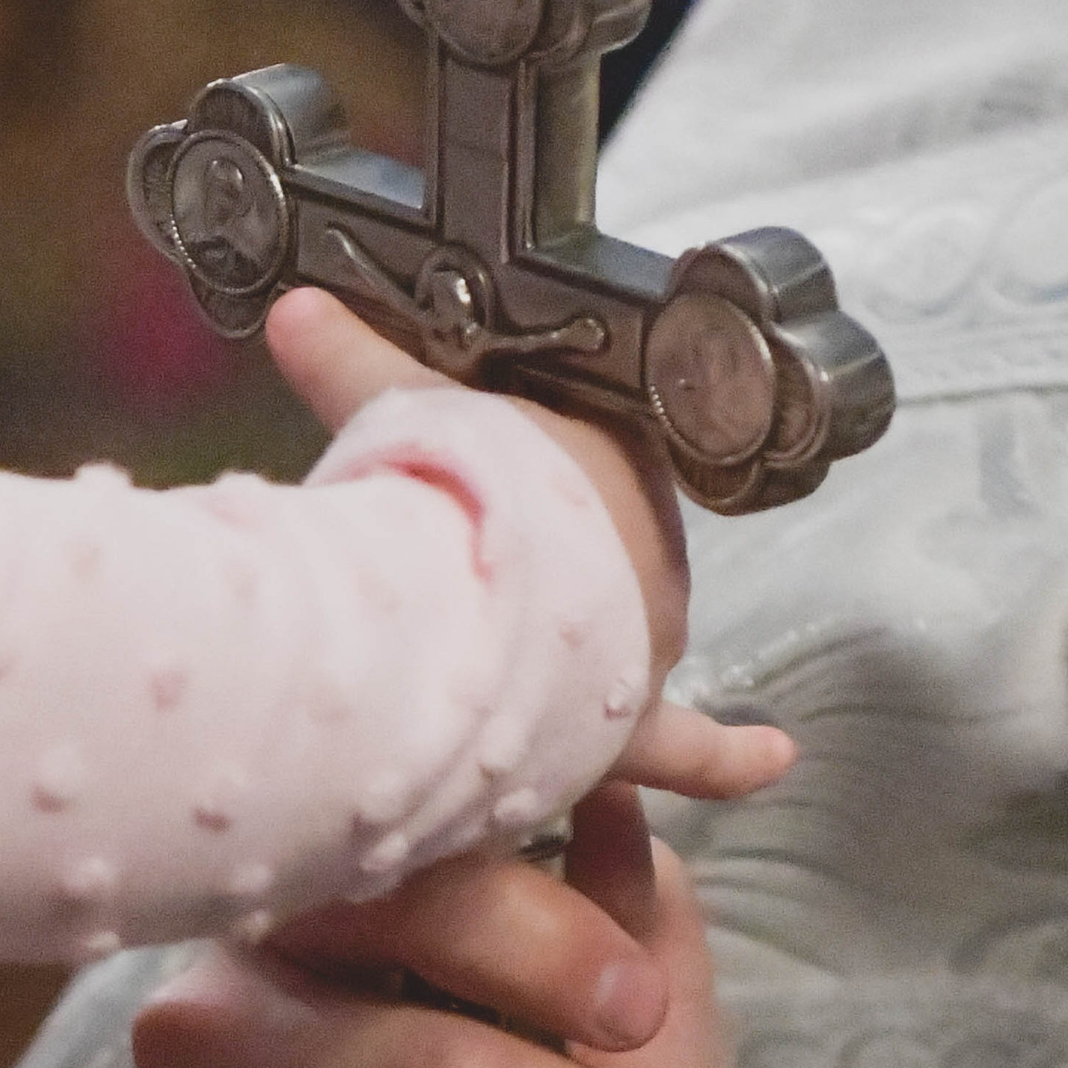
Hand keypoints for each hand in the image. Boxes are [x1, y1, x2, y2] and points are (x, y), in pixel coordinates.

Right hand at [266, 286, 702, 724]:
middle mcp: (652, 554)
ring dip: (613, 656)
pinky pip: (695, 750)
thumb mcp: (400, 406)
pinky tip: (774, 758)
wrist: (472, 603)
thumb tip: (293, 309)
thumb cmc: (456, 490)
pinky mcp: (632, 727)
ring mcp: (648, 644)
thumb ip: (350, 360)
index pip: (595, 465)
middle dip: (570, 569)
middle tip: (506, 578)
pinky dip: (728, 757)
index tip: (514, 484)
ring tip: (580, 671)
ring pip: (641, 645)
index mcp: (615, 466)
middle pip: (620, 558)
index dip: (546, 481)